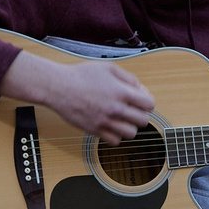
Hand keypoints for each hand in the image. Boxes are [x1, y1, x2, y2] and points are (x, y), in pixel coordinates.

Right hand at [2, 51, 154, 143]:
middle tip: (132, 110)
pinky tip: (111, 126)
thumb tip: (140, 89)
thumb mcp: (108, 68)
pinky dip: (116, 136)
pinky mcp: (95, 130)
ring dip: (130, 127)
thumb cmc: (82, 75)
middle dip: (140, 115)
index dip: (147, 102)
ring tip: (122, 120)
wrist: (59, 87)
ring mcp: (105, 121)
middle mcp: (116, 108)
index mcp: (122, 92)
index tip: (140, 100)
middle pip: (143, 121)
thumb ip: (128, 78)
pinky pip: (115, 141)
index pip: (149, 104)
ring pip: (131, 134)